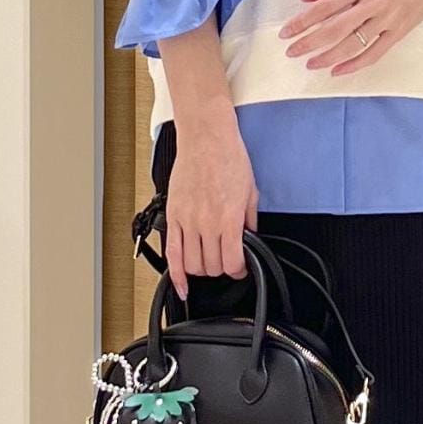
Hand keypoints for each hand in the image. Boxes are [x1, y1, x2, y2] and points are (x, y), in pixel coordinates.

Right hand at [163, 110, 257, 300]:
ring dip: (202, 269)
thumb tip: (250, 239)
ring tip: (208, 262)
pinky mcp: (173, 215)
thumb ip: (250, 220)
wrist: (207, 138)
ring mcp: (187, 220)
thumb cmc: (228, 157)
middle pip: (212, 267)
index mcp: (229, 218)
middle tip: (225, 261)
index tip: (240, 269)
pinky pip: (171, 253)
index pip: (233, 262)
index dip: (239, 271)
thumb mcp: (251, 191)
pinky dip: (176, 274)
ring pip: (192, 264)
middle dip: (221, 269)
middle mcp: (207, 223)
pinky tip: (181, 285)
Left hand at [278, 0, 422, 75]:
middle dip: (309, 43)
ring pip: (353, 45)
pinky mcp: (399, 32)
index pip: (324, 7)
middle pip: (335, 29)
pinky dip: (355, 64)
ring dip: (328, 57)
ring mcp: (388, 20)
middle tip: (291, 52)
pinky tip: (337, 70)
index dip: (302, 22)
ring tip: (310, 64)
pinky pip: (375, 53)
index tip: (285, 32)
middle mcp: (374, 3)